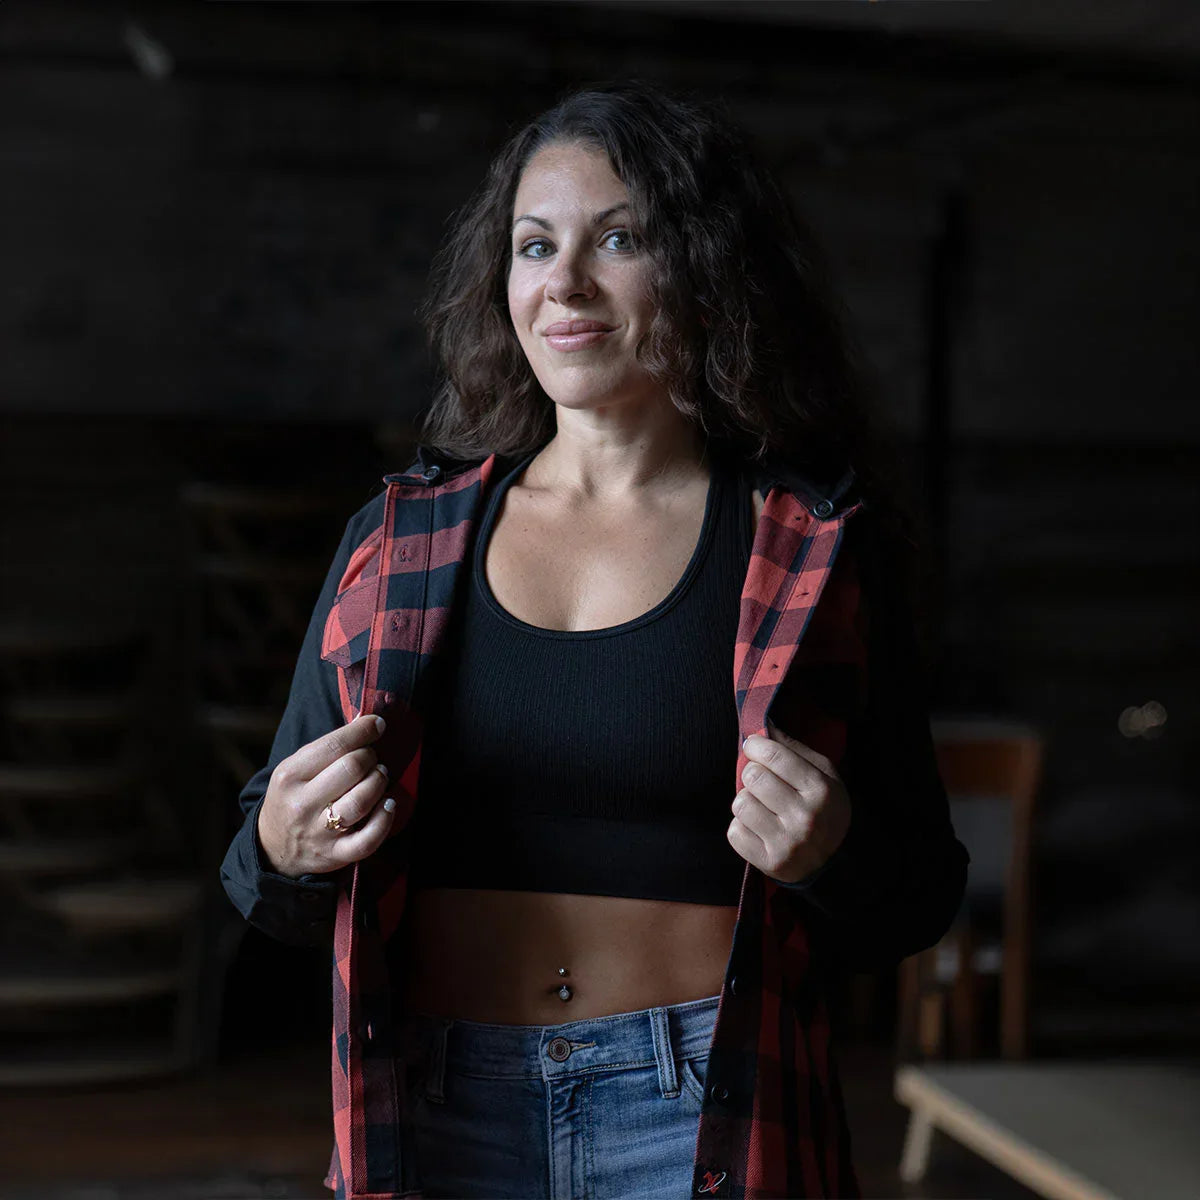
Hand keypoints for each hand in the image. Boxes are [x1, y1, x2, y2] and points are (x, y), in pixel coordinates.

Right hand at [256, 713, 395, 878]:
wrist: (273, 847)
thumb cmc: (293, 797)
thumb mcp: (294, 768)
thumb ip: (326, 749)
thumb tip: (369, 724)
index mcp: (290, 775)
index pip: (334, 745)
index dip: (362, 731)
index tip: (377, 724)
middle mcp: (302, 804)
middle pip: (352, 769)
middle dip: (371, 757)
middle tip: (372, 758)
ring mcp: (319, 832)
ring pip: (362, 801)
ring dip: (379, 782)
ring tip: (379, 777)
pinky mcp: (335, 855)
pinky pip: (368, 839)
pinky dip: (385, 819)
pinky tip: (388, 804)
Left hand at [726, 718, 851, 884]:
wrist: (834, 861)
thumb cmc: (824, 808)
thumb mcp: (823, 773)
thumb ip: (793, 748)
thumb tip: (763, 726)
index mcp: (821, 790)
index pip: (774, 756)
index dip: (756, 746)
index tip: (753, 746)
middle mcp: (805, 818)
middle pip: (752, 776)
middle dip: (752, 774)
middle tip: (762, 781)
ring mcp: (787, 843)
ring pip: (740, 804)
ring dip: (746, 802)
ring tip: (763, 807)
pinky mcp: (770, 863)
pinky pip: (734, 832)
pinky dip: (742, 828)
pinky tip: (759, 829)